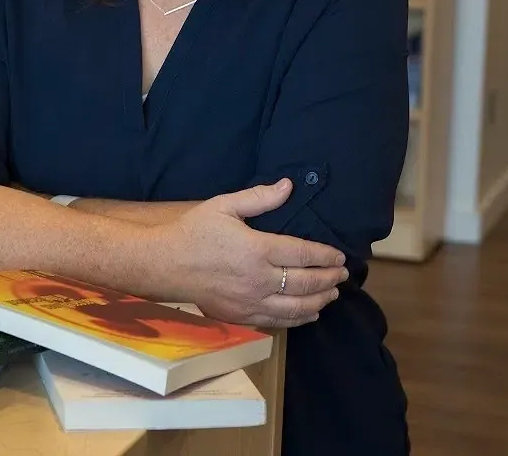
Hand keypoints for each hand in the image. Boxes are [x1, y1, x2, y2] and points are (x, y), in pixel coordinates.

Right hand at [147, 178, 347, 327]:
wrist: (164, 264)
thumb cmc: (193, 232)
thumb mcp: (224, 206)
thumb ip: (259, 198)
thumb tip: (288, 186)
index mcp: (257, 249)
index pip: (303, 254)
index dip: (325, 256)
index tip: (340, 257)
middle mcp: (259, 279)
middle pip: (306, 283)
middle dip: (329, 279)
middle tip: (343, 275)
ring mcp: (250, 302)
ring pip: (296, 307)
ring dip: (319, 301)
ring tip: (333, 294)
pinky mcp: (241, 316)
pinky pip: (277, 322)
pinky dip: (298, 319)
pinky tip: (309, 314)